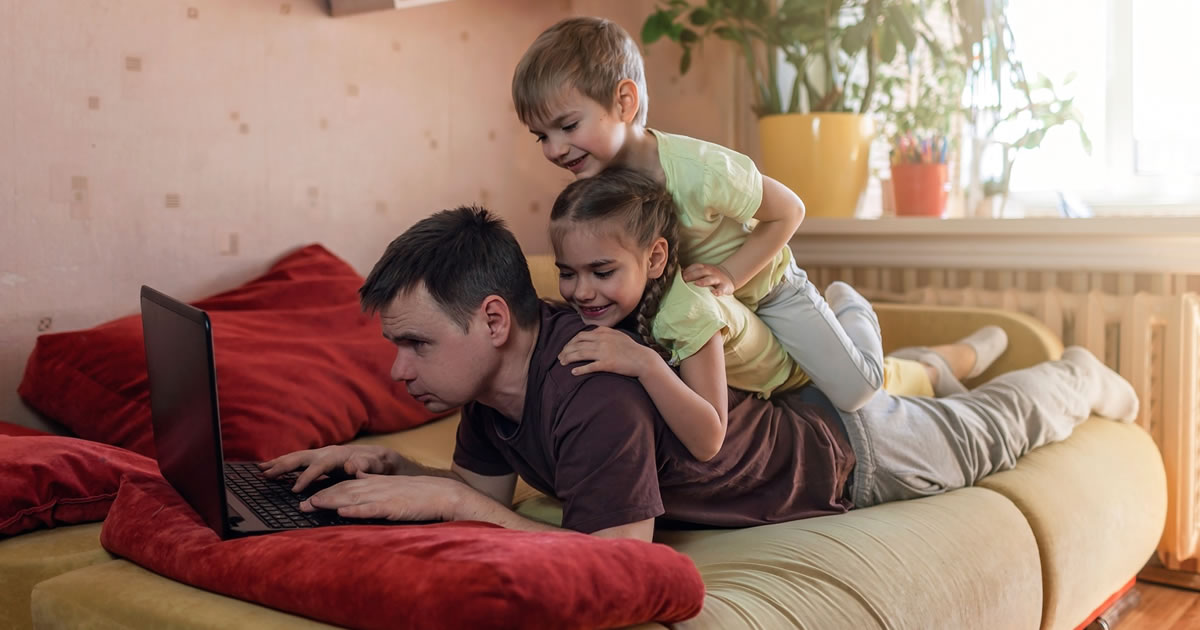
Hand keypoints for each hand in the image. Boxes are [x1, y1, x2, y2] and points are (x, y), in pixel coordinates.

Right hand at [258, 445, 395, 491]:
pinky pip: (297, 460)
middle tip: (266, 475)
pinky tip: (270, 469)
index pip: (319, 466)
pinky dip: (282, 463)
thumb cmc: (377, 463)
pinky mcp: (317, 459)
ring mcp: (320, 454)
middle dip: (283, 466)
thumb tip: (351, 466)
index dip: (307, 477)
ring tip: (260, 470)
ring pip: (296, 457)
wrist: (379, 456)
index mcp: (338, 456)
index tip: (294, 489)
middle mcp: (326, 452)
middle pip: (301, 458)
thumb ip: (365, 466)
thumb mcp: (376, 465)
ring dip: (278, 463)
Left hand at [299, 472, 462, 521]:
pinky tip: (343, 513)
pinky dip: (356, 510)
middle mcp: (377, 487)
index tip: (308, 499)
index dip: (326, 491)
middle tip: (301, 506)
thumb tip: (357, 474)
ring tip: (313, 506)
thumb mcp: (394, 484)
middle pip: (344, 490)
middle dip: (321, 497)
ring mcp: (385, 496)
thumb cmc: (421, 493)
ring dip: (331, 502)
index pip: (346, 485)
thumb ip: (374, 480)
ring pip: (353, 497)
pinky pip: (372, 509)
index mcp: (377, 482)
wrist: (444, 494)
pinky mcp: (394, 506)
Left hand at [558, 327, 656, 377]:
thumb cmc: (631, 348)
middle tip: (559, 357)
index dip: (570, 342)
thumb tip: (592, 333)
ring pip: (580, 354)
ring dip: (568, 358)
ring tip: (562, 363)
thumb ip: (604, 333)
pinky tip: (573, 372)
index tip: (565, 348)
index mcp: (603, 332)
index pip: (580, 335)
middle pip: (577, 344)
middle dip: (566, 350)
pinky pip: (589, 366)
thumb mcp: (617, 335)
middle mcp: (601, 340)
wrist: (643, 359)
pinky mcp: (607, 364)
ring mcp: (603, 352)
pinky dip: (580, 369)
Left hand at [682, 263, 733, 295]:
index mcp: (705, 268)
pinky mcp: (725, 287)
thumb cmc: (711, 276)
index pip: (695, 267)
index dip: (688, 270)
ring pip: (711, 279)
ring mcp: (718, 279)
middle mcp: (711, 272)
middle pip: (701, 271)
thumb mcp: (703, 272)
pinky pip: (722, 289)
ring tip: (697, 284)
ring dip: (703, 281)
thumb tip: (678, 275)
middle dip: (692, 274)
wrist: (729, 276)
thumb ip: (692, 273)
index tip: (680, 275)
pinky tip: (714, 294)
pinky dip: (718, 291)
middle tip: (684, 279)